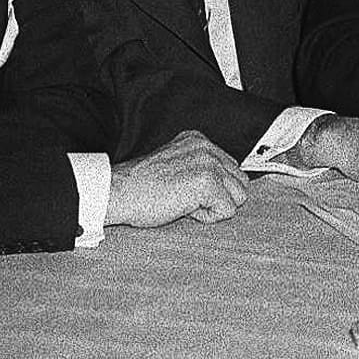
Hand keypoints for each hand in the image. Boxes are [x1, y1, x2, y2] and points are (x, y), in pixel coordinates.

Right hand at [103, 130, 246, 228]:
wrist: (118, 192)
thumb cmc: (140, 187)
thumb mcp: (174, 165)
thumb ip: (198, 167)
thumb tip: (224, 186)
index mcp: (199, 140)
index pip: (231, 170)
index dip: (213, 189)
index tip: (187, 191)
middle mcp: (206, 148)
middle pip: (240, 183)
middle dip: (219, 198)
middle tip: (186, 199)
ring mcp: (208, 163)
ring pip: (238, 197)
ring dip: (213, 207)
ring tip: (184, 202)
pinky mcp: (207, 182)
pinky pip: (226, 211)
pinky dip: (206, 217)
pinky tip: (183, 208)